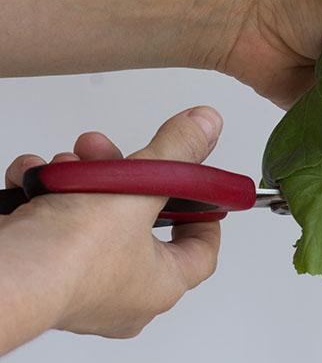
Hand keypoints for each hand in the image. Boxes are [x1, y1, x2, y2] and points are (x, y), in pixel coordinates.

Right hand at [0, 106, 222, 351]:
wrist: (3, 274)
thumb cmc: (72, 255)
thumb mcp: (140, 187)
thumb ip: (177, 152)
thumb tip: (207, 123)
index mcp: (159, 286)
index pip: (200, 253)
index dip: (204, 215)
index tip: (199, 189)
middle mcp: (121, 293)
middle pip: (139, 219)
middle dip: (123, 173)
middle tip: (109, 151)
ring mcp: (79, 282)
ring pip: (93, 214)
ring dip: (80, 177)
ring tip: (69, 162)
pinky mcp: (42, 267)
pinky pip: (52, 222)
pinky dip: (44, 191)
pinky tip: (37, 174)